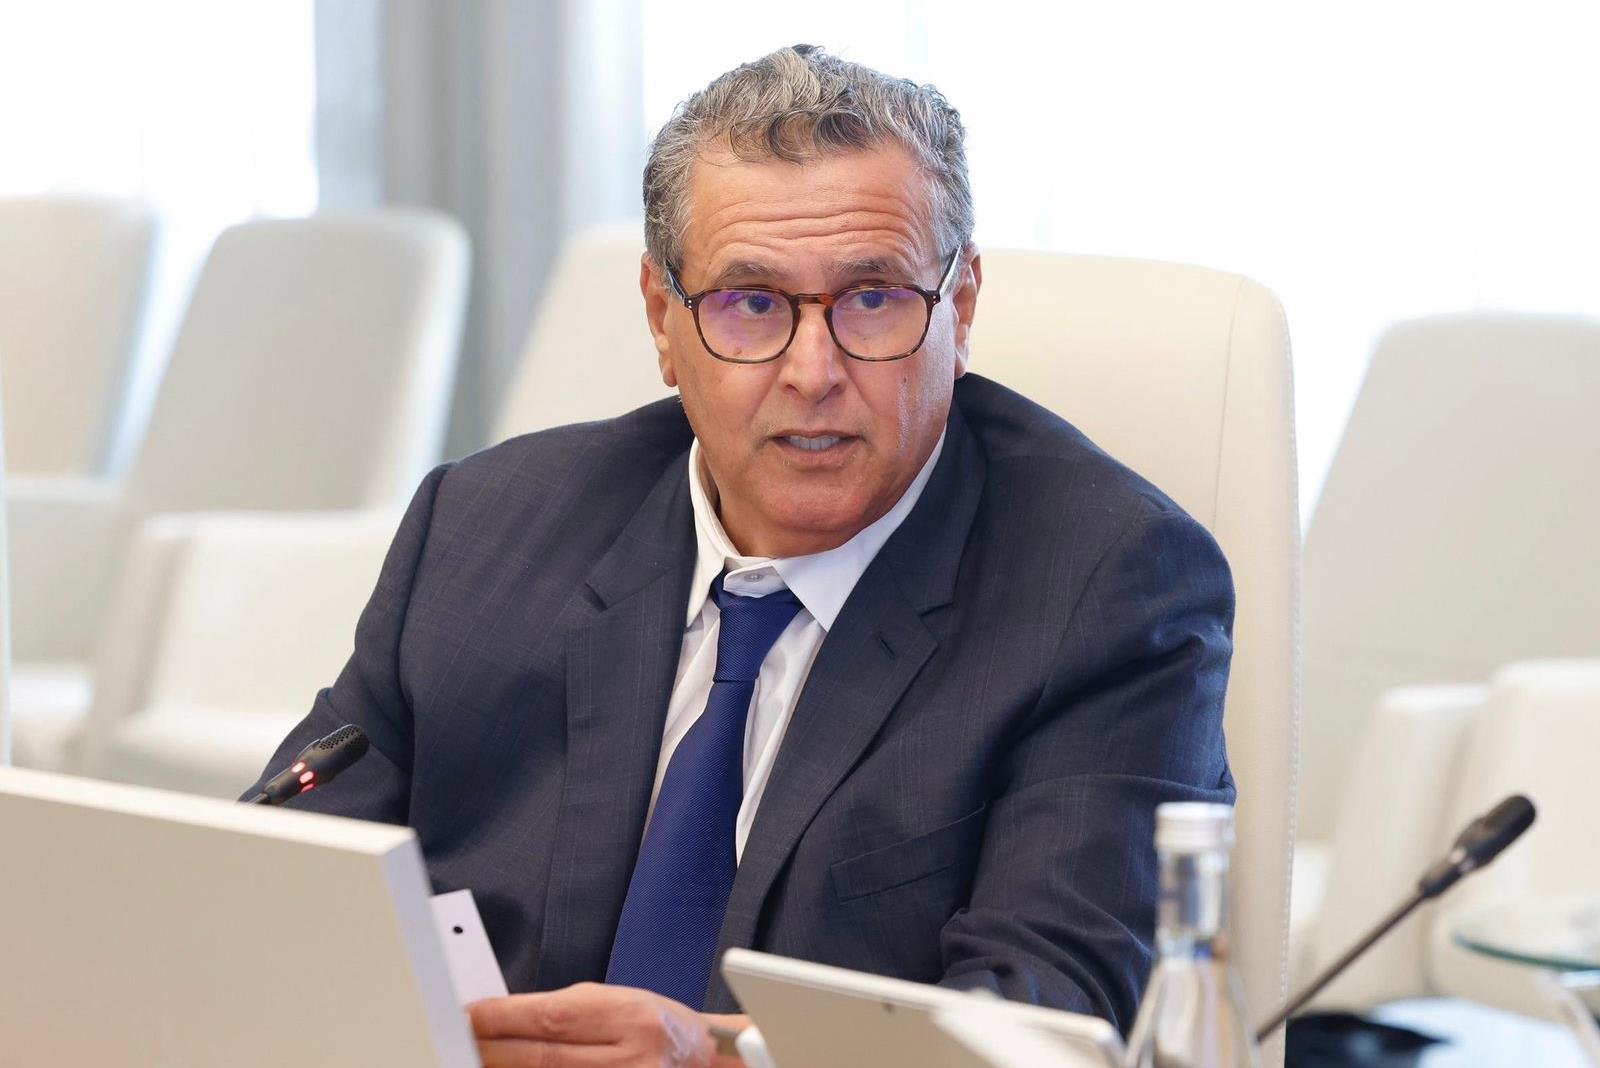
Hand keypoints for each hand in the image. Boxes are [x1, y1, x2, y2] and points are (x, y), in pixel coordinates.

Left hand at [469, 981, 750, 1066]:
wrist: (705, 1065)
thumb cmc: (662, 1030)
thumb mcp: (620, 1001)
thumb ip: (564, 1010)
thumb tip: (503, 1019)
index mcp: (630, 1018)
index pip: (550, 1017)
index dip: (499, 1018)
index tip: (465, 1016)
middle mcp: (629, 1059)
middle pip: (540, 1058)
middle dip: (490, 1050)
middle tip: (456, 1041)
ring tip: (475, 1060)